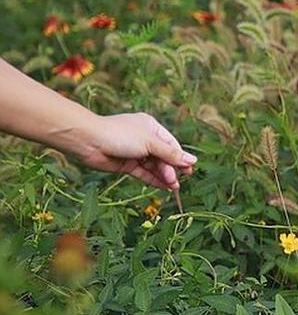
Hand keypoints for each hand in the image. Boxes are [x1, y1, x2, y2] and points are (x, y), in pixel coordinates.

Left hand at [71, 113, 196, 190]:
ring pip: (154, 166)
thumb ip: (171, 154)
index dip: (180, 157)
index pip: (171, 144)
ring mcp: (134, 152)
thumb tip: (192, 160)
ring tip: (173, 187)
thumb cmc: (120, 135)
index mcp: (151, 127)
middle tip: (179, 182)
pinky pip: (143, 173)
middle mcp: (144, 139)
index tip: (189, 170)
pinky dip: (153, 180)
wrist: (88, 141)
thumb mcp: (150, 143)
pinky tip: (163, 187)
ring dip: (164, 176)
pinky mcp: (126, 164)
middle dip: (171, 169)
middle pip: (163, 156)